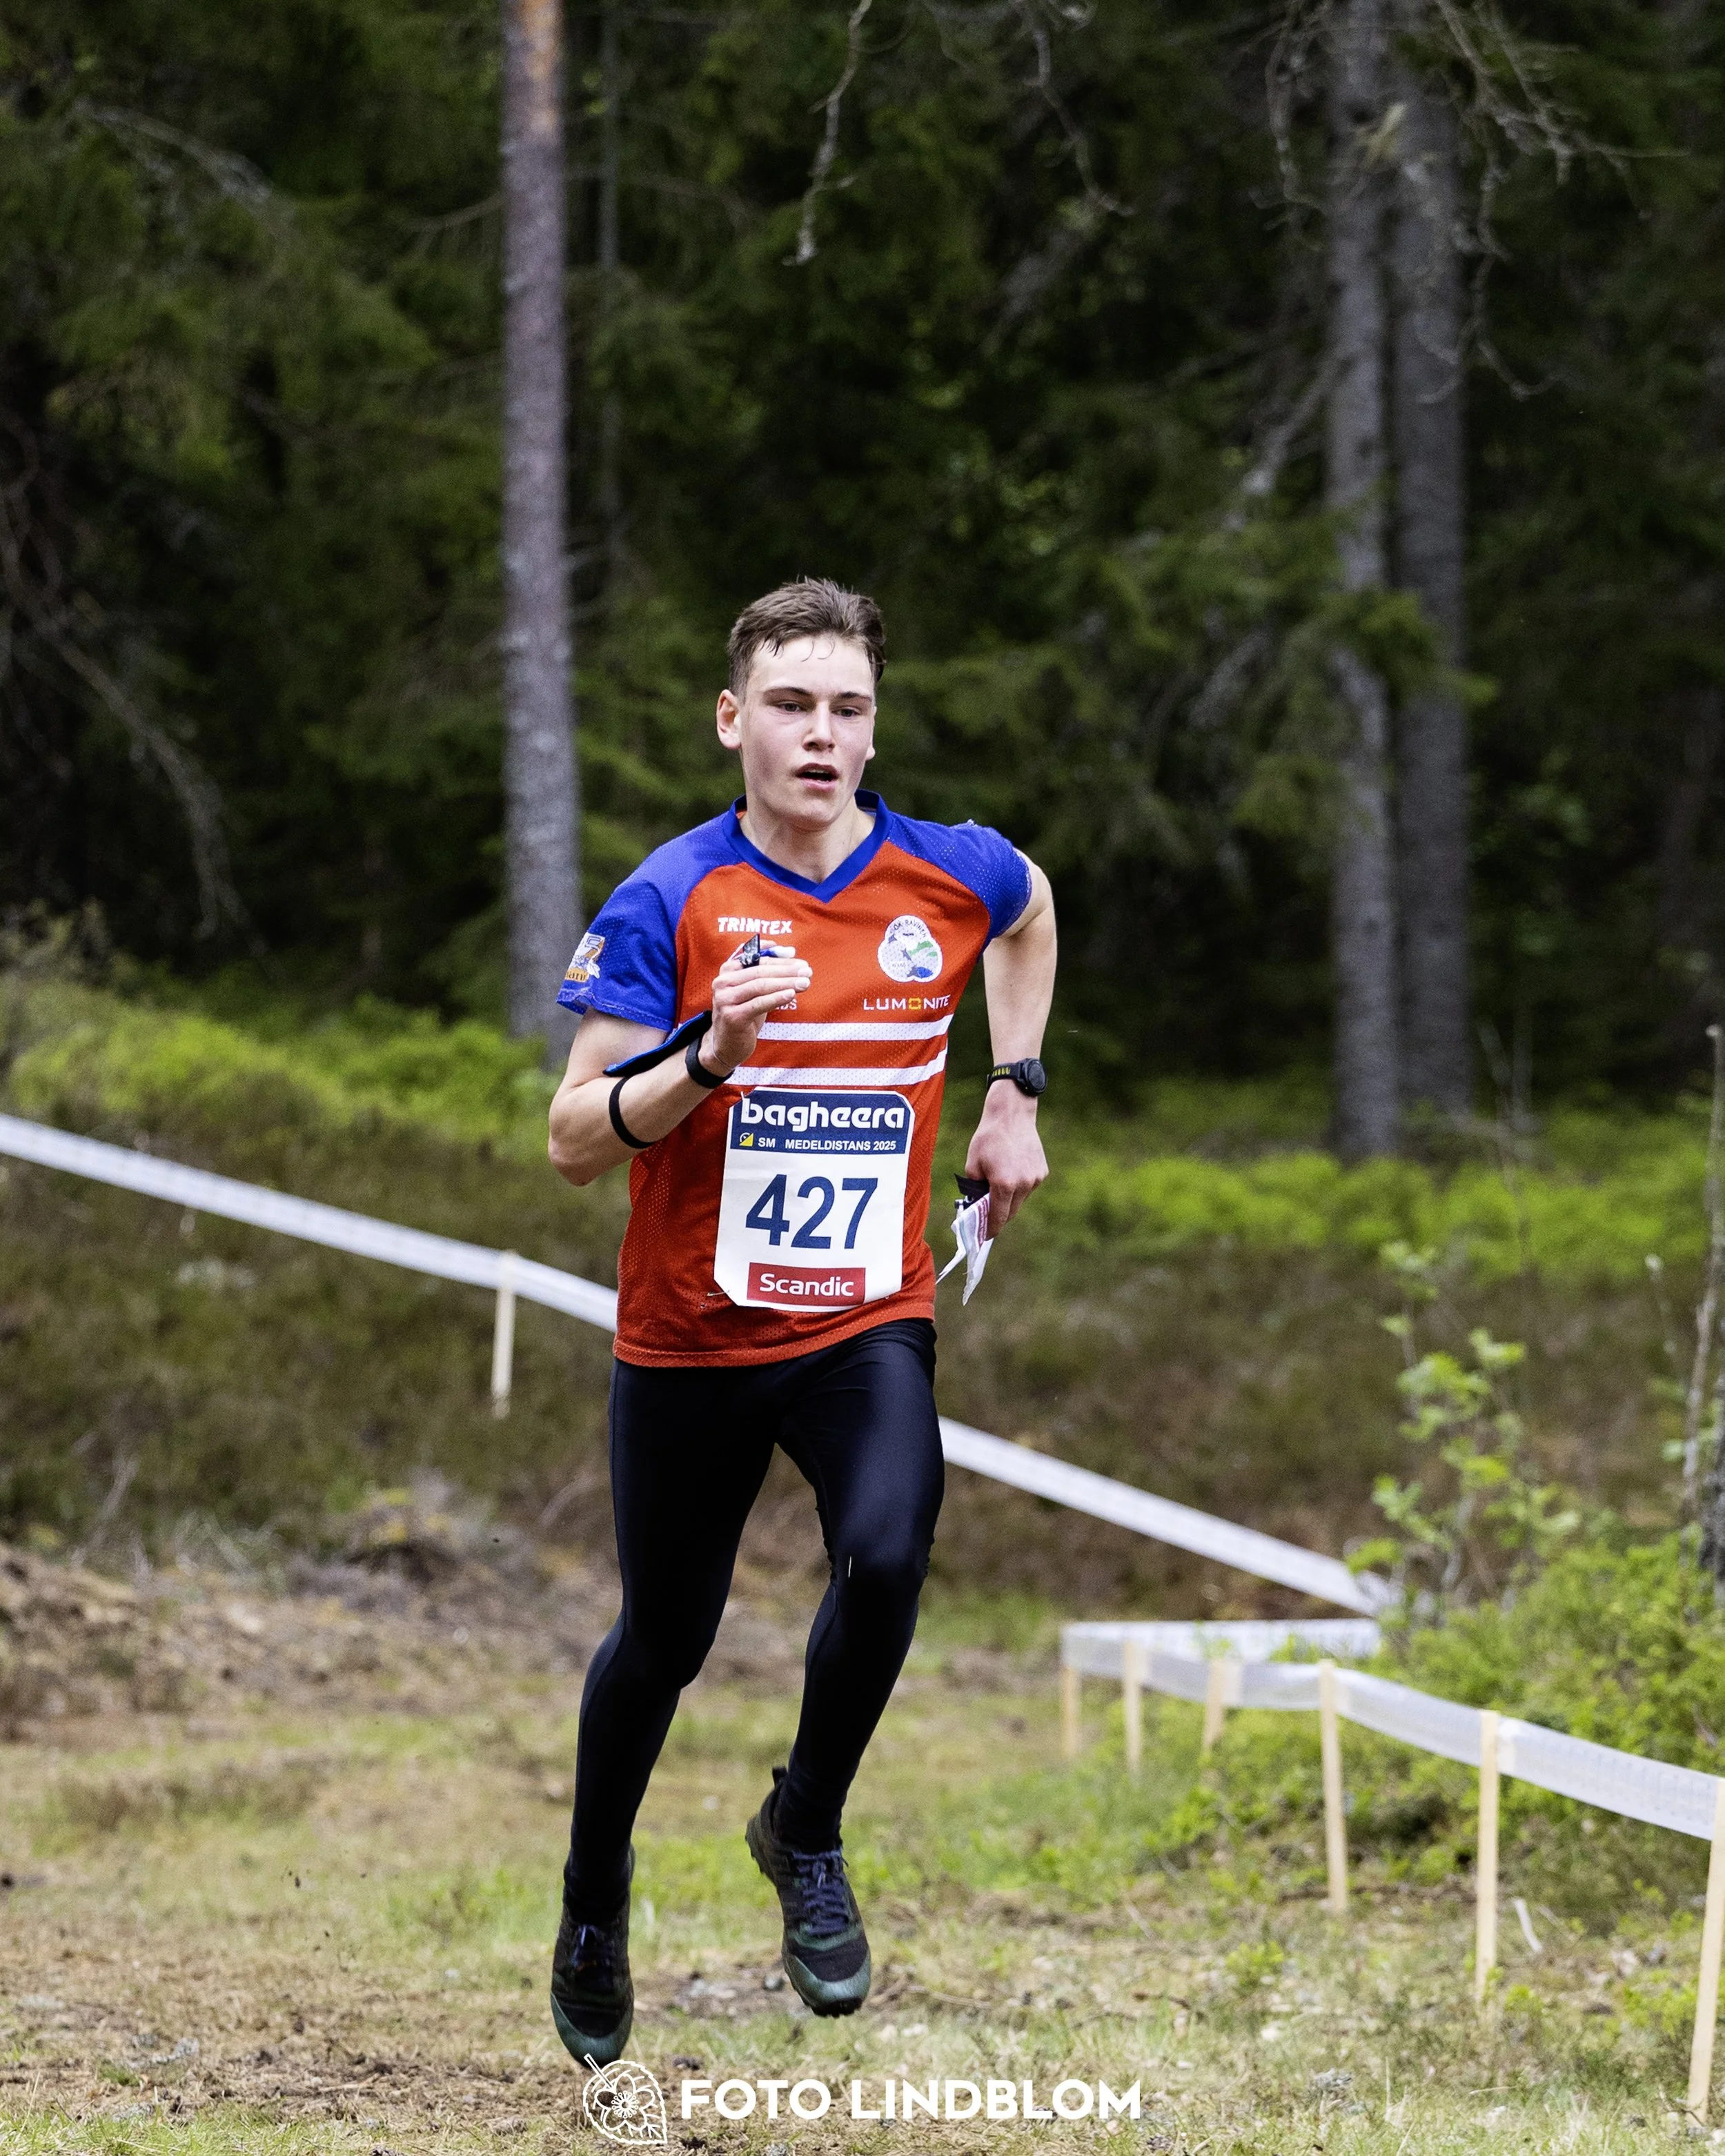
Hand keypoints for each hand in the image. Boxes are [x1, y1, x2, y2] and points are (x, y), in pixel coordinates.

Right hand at [706, 949, 811, 1072]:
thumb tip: (790, 952)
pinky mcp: (732, 1016)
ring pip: (760, 985)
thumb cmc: (744, 1014)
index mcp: (727, 971)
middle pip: (759, 971)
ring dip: (786, 983)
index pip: (756, 958)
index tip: (797, 957)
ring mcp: (725, 999)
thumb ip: (768, 972)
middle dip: (786, 970)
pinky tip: (791, 994)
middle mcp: (722, 982)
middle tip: (807, 970)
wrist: (726, 1045)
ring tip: (805, 982)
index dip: (778, 957)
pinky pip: (758, 1004)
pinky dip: (776, 998)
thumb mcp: (753, 991)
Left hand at [963, 1084, 1046, 1233]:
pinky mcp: (1042, 1172)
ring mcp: (1035, 1178)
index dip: (990, 1230)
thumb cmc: (988, 1138)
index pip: (998, 1218)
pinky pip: (1028, 1187)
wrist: (1012, 1114)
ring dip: (1009, 1199)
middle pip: (1010, 1212)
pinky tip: (1011, 1170)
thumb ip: (975, 1189)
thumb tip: (977, 1206)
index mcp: (1004, 1184)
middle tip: (987, 1215)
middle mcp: (1023, 1184)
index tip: (984, 1237)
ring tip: (998, 1183)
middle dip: (998, 1216)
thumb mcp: (973, 1165)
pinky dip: (1018, 1186)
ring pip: (1020, 1200)